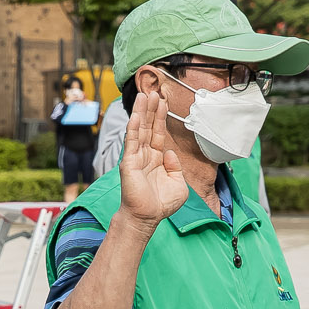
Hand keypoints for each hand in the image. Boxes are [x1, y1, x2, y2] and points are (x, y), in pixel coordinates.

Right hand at [117, 92, 190, 227]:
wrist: (147, 218)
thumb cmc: (160, 204)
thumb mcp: (178, 185)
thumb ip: (177, 167)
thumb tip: (170, 153)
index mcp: (156, 159)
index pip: (158, 133)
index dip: (160, 117)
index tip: (163, 101)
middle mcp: (145, 155)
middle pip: (148, 127)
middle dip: (150, 109)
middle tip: (153, 91)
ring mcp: (136, 157)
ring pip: (139, 130)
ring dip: (141, 112)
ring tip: (143, 95)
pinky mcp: (129, 163)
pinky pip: (132, 141)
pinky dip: (134, 127)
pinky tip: (136, 115)